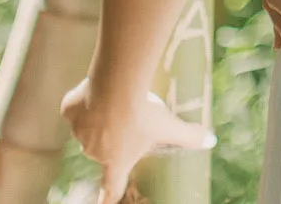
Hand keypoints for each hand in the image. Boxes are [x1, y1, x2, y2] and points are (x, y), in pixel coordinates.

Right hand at [62, 78, 214, 203]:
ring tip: (115, 97)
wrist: (116, 87)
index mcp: (117, 160)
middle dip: (113, 132)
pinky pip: (76, 107)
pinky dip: (84, 100)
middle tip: (127, 113)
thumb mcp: (169, 126)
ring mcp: (79, 133)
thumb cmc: (143, 113)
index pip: (112, 186)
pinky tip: (97, 90)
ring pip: (89, 124)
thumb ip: (189, 136)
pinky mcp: (69, 112)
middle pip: (103, 147)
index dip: (107, 198)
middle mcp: (95, 151)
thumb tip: (211, 140)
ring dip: (99, 114)